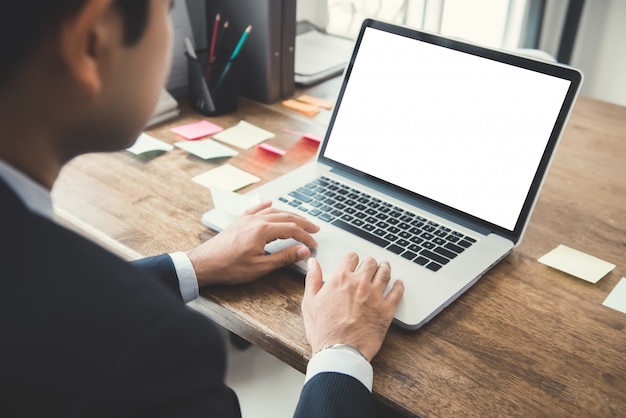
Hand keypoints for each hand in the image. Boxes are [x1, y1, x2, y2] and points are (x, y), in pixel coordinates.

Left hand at [186, 201, 319, 286]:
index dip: (305, 237)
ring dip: (289, 214)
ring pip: (273, 211)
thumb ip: (284, 257)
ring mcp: (246, 219)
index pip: (292, 229)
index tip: (313, 244)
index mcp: (263, 230)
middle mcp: (256, 220)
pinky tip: (271, 203)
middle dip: (303, 223)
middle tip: (315, 228)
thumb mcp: (260, 266)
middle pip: (286, 217)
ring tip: (300, 219)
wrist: (204, 264)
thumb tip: (303, 251)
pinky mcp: (239, 221)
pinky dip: (266, 206)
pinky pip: (256, 208)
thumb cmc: (229, 267)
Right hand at [301, 253, 403, 361]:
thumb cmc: (324, 331)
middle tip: (369, 266)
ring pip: (385, 273)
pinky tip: (398, 284)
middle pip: (370, 263)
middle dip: (369, 263)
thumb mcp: (310, 302)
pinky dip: (399, 286)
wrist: (339, 352)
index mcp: (341, 279)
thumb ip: (312, 279)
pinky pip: (397, 292)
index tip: (352, 262)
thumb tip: (313, 263)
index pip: (351, 257)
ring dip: (385, 268)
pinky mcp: (386, 310)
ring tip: (384, 267)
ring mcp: (375, 296)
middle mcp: (360, 283)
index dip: (352, 259)